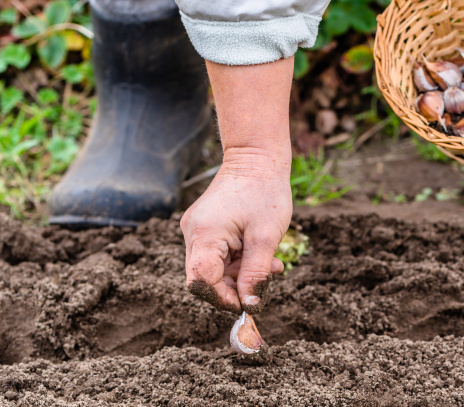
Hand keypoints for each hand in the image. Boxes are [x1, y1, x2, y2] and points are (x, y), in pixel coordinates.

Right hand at [180, 147, 291, 314]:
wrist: (257, 157)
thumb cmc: (264, 193)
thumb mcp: (266, 237)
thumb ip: (256, 273)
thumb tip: (249, 305)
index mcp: (204, 235)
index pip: (201, 282)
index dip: (223, 297)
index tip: (248, 301)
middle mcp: (193, 233)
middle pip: (205, 277)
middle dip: (235, 285)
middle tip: (264, 280)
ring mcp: (196, 229)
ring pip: (213, 268)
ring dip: (241, 273)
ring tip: (270, 264)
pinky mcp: (204, 226)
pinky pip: (217, 254)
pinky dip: (238, 260)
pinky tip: (260, 254)